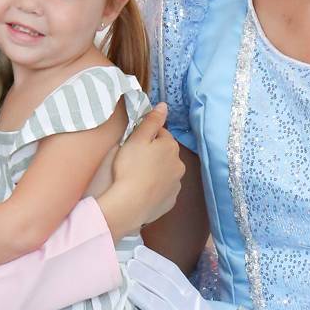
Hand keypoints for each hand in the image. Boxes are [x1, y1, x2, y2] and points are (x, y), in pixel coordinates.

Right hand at [99, 105, 182, 238]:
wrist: (130, 203)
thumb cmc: (131, 167)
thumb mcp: (137, 138)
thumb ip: (152, 120)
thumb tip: (164, 106)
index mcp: (171, 146)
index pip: (161, 134)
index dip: (146, 137)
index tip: (134, 144)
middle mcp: (179, 164)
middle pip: (165, 154)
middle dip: (153, 154)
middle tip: (133, 161)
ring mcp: (176, 184)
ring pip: (166, 172)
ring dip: (155, 172)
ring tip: (137, 177)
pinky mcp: (170, 201)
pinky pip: (163, 190)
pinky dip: (155, 188)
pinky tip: (142, 190)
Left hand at [127, 245, 233, 309]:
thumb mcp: (195, 306)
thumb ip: (176, 292)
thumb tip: (149, 275)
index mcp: (191, 296)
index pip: (172, 273)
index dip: (155, 260)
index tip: (137, 250)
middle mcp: (188, 309)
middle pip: (164, 287)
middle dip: (145, 274)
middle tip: (128, 264)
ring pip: (161, 309)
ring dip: (143, 296)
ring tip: (127, 286)